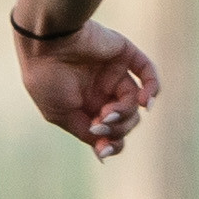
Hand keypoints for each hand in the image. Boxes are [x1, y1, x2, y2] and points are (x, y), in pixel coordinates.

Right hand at [16, 21, 159, 159]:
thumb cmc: (47, 80)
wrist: (46, 44)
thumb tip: (104, 154)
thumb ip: (86, 132)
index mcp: (84, 105)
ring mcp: (114, 73)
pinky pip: (148, 75)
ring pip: (135, 104)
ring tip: (108, 112)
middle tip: (101, 123)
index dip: (111, 144)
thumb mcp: (61, 115)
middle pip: (125, 121)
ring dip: (125, 113)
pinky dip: (152, 91)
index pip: (110, 131)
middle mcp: (101, 90)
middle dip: (116, 128)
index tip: (103, 149)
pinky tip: (144, 102)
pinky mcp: (125, 54)